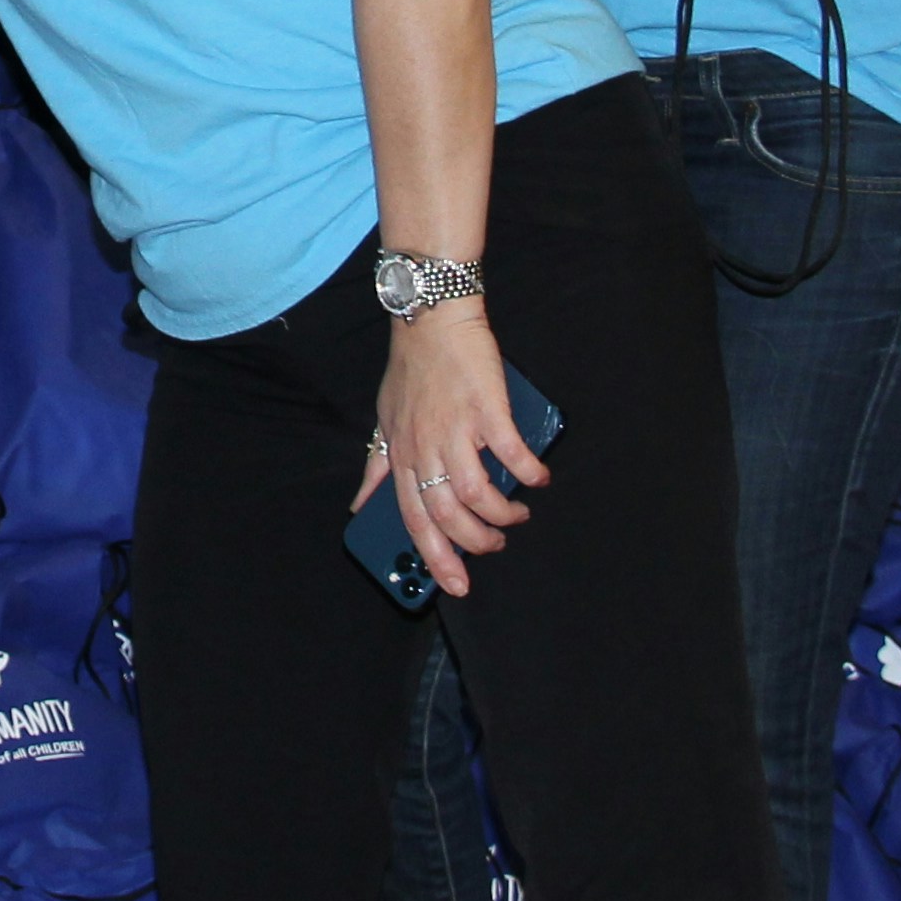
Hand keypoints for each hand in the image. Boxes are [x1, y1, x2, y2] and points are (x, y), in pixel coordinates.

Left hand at [354, 303, 546, 601]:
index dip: (434, 557)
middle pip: (446, 515)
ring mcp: (455, 429)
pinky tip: (538, 477)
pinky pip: (510, 452)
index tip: (453, 584)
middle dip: (474, 544)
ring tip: (516, 515)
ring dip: (501, 514)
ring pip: (475, 493)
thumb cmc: (411, 369)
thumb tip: (361, 505)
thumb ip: (376, 465)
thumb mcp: (384, 420)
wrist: (432, 317)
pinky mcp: (486, 408)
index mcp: (402, 454)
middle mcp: (425, 447)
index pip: (413, 520)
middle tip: (495, 548)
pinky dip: (528, 471)